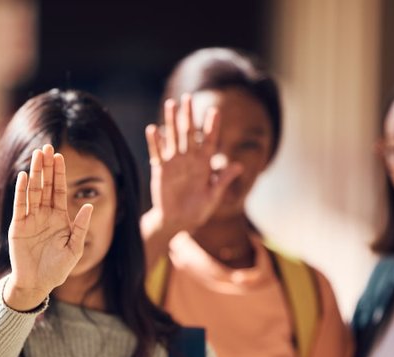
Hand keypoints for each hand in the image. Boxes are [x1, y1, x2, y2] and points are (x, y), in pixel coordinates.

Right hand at [3, 145, 93, 310]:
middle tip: (47, 147)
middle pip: (45, 185)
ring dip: (34, 173)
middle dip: (46, 167)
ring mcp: (30, 219)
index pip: (59, 190)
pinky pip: (20, 206)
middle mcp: (44, 215)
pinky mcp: (17, 227)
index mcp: (59, 218)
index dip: (59, 173)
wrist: (38, 284)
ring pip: (33, 191)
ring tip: (36, 155)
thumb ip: (80, 227)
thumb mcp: (74, 248)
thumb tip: (88, 205)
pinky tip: (23, 177)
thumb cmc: (57, 268)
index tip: (59, 156)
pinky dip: (21, 192)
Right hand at [144, 94, 240, 234]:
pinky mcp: (161, 171)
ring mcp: (174, 163)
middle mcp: (190, 160)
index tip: (214, 111)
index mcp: (204, 164)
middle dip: (189, 115)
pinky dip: (155, 142)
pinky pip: (157, 153)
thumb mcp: (213, 196)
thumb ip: (223, 180)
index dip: (212, 126)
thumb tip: (239, 165)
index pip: (210, 141)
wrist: (178, 222)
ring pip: (173, 138)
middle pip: (190, 133)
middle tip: (188, 97)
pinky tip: (153, 129)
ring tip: (170, 104)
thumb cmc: (198, 211)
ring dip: (171, 121)